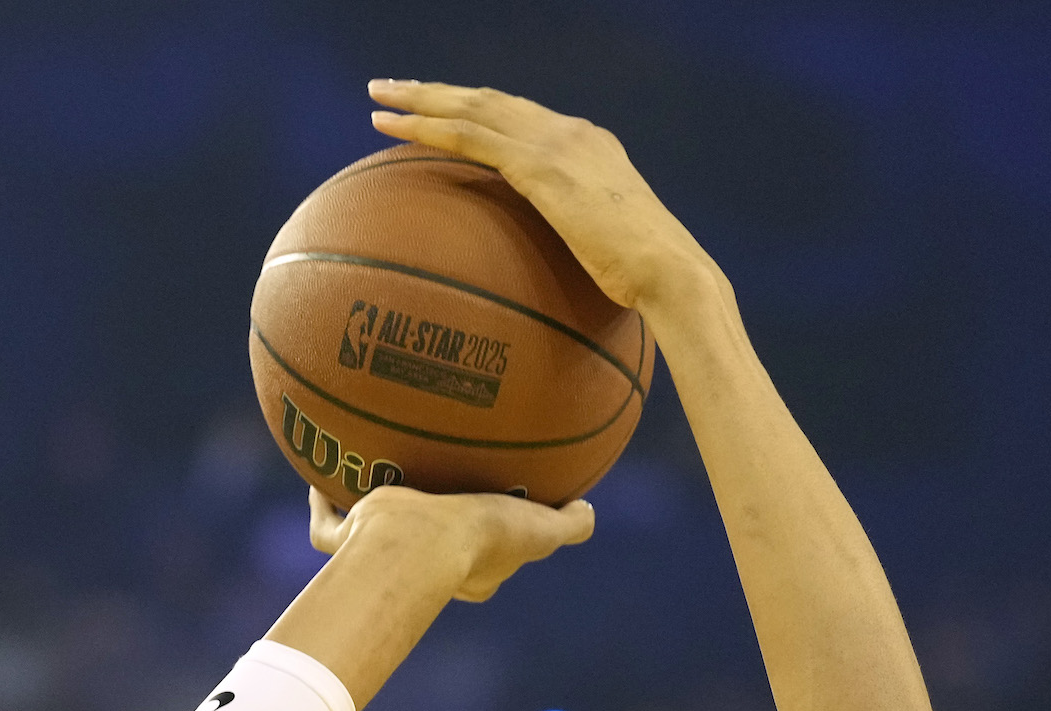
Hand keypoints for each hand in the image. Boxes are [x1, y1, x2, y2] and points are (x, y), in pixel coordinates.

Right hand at [308, 484, 592, 604]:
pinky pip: (328, 527)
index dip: (495, 550)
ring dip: (367, 522)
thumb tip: (590, 510)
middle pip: (428, 554)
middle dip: (428, 536)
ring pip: (369, 546)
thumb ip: (569, 524)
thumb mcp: (539, 528)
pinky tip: (318, 474)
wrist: (418, 545)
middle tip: (429, 501)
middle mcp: (427, 571)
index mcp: (472, 573)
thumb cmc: (481, 540)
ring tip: (366, 483)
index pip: (488, 565)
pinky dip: (322, 504)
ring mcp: (383, 559)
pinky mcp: (351, 542)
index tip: (495, 521)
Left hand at [368, 81, 721, 322]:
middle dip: (438, 91)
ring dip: (420, 100)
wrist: (672, 274)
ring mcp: (556, 144)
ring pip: (472, 108)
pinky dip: (427, 129)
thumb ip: (580, 241)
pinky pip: (470, 138)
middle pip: (490, 100)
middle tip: (391, 89)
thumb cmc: (647, 281)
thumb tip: (559, 276)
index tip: (441, 108)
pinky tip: (391, 130)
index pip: (521, 115)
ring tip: (379, 98)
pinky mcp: (541, 166)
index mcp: (589, 145)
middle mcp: (572, 132)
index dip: (476, 107)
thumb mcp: (608, 250)